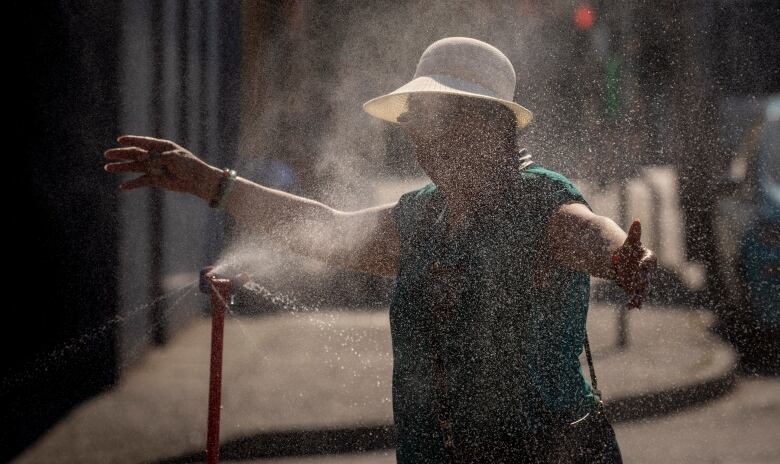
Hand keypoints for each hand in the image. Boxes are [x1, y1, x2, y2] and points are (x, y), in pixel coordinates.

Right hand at [103, 135, 221, 200]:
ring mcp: (155, 168)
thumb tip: (140, 159)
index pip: (143, 142)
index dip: (131, 141)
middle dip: (121, 154)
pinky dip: (133, 184)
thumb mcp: (172, 158)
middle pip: (135, 154)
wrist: (197, 180)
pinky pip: (141, 181)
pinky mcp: (156, 180)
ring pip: (135, 167)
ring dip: (122, 168)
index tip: (119, 140)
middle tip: (107, 154)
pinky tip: (122, 187)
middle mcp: (155, 156)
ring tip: (108, 167)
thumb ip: (156, 158)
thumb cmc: (188, 165)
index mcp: (161, 146)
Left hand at [612, 220, 656, 308]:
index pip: (649, 261)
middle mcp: (648, 271)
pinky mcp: (636, 289)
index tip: (640, 265)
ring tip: (635, 302)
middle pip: (647, 276)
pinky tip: (631, 307)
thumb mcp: (631, 242)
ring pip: (643, 288)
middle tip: (638, 284)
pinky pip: (637, 296)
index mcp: (648, 258)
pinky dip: (635, 302)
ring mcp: (643, 281)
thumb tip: (637, 221)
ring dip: (639, 295)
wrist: (624, 262)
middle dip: (642, 281)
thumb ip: (634, 234)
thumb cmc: (629, 251)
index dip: (645, 264)